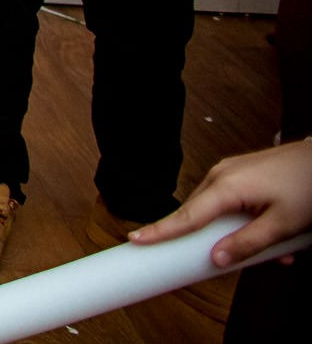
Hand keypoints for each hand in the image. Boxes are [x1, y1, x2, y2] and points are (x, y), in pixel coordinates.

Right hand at [129, 141, 311, 267]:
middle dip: (214, 240)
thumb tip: (217, 259)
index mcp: (226, 187)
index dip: (160, 230)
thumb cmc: (308, 185)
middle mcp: (221, 175)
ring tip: (276, 247)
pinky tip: (273, 230)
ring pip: (217, 211)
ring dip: (237, 232)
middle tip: (230, 259)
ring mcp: (229, 171)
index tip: (135, 239)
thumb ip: (248, 244)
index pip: (186, 216)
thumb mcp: (282, 225)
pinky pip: (229, 201)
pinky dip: (244, 219)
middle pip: (199, 216)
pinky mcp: (240, 173)